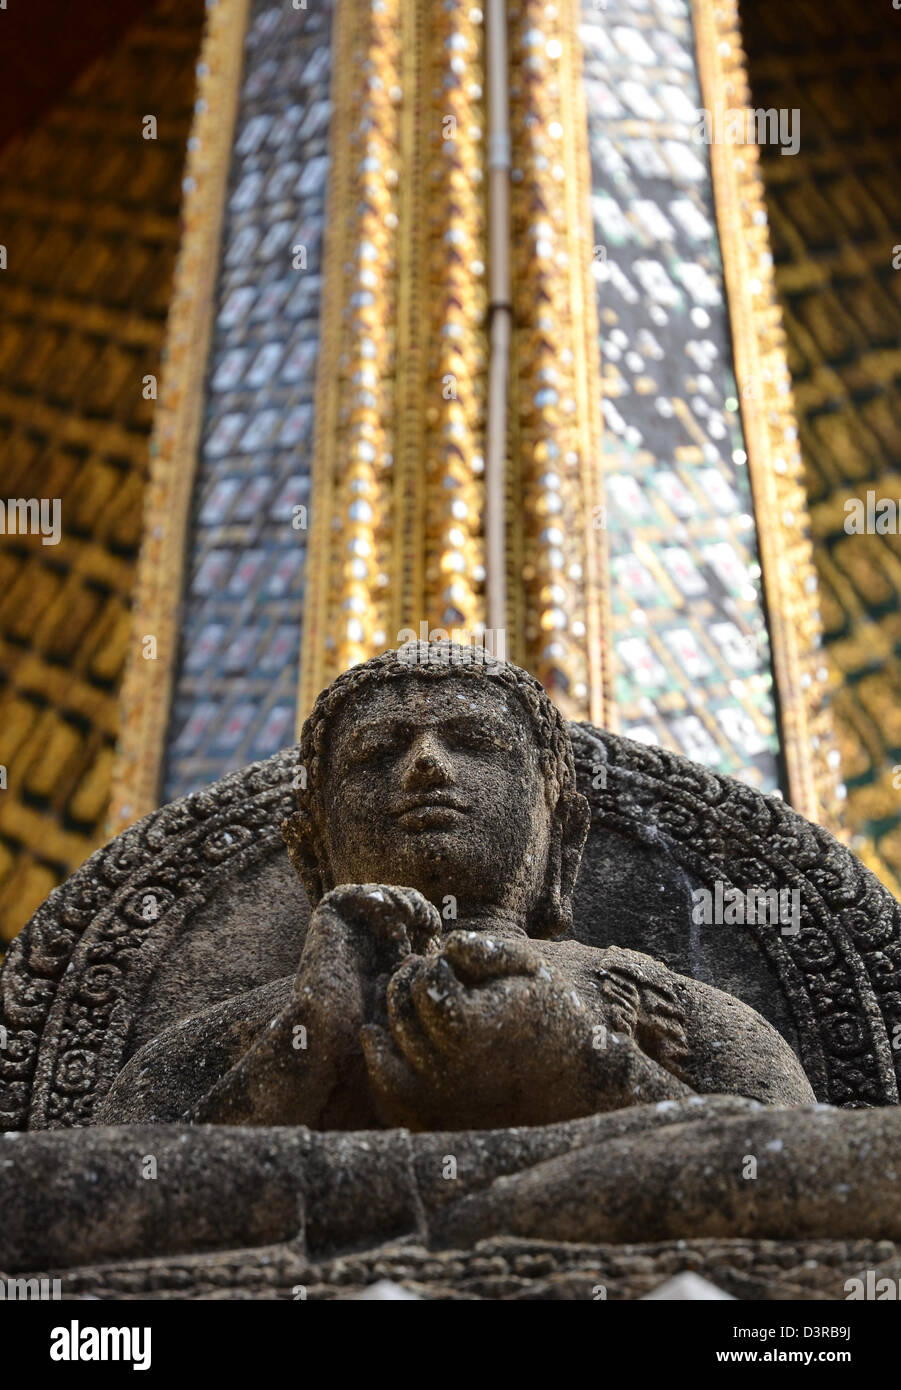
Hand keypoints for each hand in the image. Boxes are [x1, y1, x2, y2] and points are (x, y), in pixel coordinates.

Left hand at [361, 930, 604, 1128]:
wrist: (573, 1079)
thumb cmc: (549, 1013)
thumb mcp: (528, 968)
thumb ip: (483, 950)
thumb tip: (436, 952)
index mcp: (471, 1029)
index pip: (427, 977)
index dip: (442, 963)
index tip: (464, 970)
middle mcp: (446, 1070)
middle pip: (400, 1007)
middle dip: (415, 982)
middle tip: (442, 980)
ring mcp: (433, 1098)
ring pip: (381, 1043)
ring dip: (396, 1015)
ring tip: (424, 1005)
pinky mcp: (427, 1117)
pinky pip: (383, 1085)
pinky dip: (379, 1057)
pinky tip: (391, 1038)